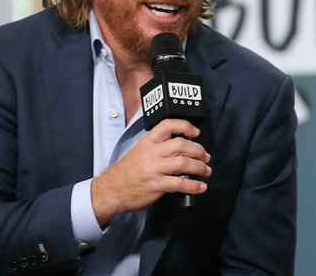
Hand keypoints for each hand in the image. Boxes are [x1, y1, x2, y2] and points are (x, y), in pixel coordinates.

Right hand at [90, 119, 211, 225]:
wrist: (110, 191)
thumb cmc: (126, 173)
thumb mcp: (139, 152)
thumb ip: (158, 148)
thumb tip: (181, 149)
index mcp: (147, 143)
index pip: (167, 125)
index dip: (185, 126)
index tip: (195, 132)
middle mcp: (151, 154)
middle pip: (181, 145)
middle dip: (199, 150)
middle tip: (205, 157)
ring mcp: (154, 169)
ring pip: (183, 163)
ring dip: (200, 167)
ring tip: (206, 171)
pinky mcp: (156, 185)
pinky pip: (180, 183)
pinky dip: (194, 185)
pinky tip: (200, 187)